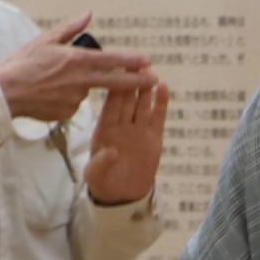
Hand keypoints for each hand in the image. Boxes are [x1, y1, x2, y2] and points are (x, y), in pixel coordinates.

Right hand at [0, 16, 153, 122]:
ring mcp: (75, 99)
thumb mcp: (45, 40)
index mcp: (77, 61)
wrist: (4, 93)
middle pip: (116, 82)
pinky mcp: (67, 113)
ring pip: (86, 90)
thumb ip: (70, 29)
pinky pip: (73, 104)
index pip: (112, 61)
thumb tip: (88, 15)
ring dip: (80, 85)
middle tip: (154, 79)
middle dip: (137, 81)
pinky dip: (67, 98)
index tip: (147, 62)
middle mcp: (80, 81)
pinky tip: (50, 93)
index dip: (132, 62)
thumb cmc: (21, 64)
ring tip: (53, 80)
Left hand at [84, 76, 169, 204]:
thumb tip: (112, 151)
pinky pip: (157, 117)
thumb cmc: (103, 182)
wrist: (122, 195)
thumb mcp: (96, 176)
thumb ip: (102, 163)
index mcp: (104, 129)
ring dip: (146, 88)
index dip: (114, 88)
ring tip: (150, 71)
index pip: (110, 105)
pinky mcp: (153, 137)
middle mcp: (121, 125)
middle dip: (131, 81)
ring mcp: (138, 129)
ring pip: (143, 104)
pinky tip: (164, 88)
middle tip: (136, 64)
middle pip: (127, 99)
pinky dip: (161, 103)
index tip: (117, 71)